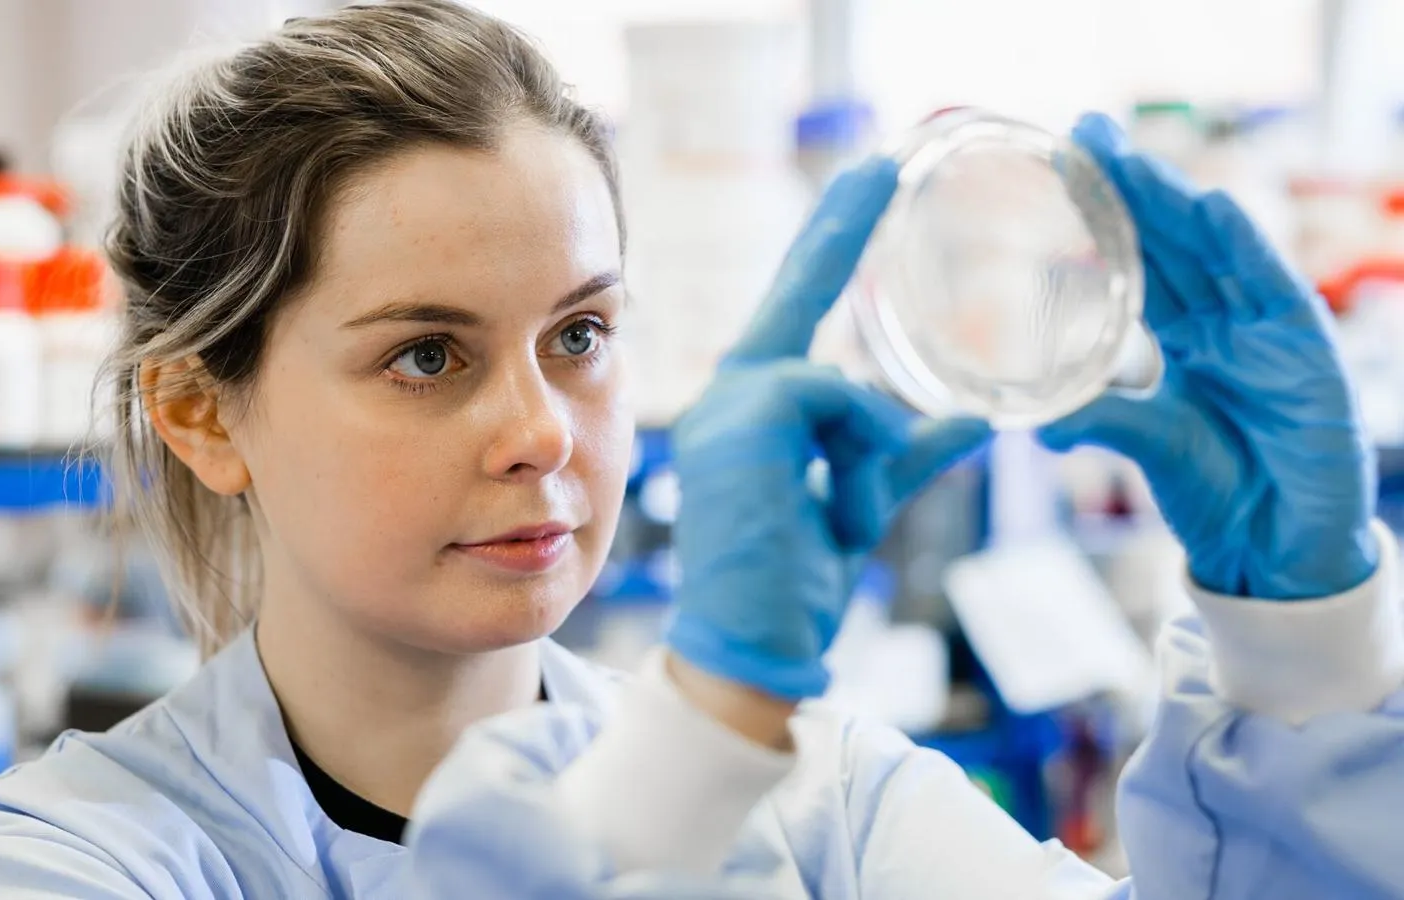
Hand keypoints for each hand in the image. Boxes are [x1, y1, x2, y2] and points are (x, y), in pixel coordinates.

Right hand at [664, 158, 992, 700]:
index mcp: (754, 403)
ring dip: (866, 450)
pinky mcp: (747, 422)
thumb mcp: (863, 500)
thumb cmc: (794, 578)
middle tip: (885, 162)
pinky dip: (858, 451)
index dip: (831, 243)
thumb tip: (976, 420)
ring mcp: (730, 403)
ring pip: (841, 380)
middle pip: (801, 298)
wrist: (749, 647)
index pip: (798, 305)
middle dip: (841, 228)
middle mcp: (732, 391)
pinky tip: (835, 502)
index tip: (864, 186)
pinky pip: (837, 399)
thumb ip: (908, 453)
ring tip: (841, 512)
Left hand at [1039, 113, 1377, 599]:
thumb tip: (1031, 421)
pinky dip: (1248, 250)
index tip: (1066, 164)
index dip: (1108, 214)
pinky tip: (1216, 209)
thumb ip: (1102, 419)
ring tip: (1134, 159)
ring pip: (1218, 254)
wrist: (1282, 551)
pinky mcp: (1308, 358)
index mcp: (1188, 336)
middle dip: (1135, 185)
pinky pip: (1275, 294)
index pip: (1143, 260)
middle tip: (1087, 131)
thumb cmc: (1221, 490)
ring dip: (1177, 202)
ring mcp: (1270, 334)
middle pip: (1176, 241)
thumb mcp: (1151, 444)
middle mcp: (1228, 323)